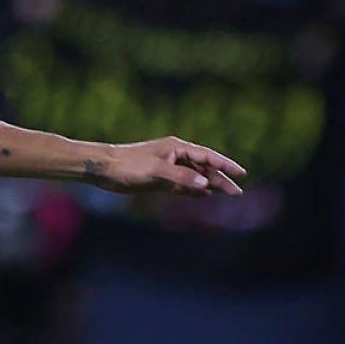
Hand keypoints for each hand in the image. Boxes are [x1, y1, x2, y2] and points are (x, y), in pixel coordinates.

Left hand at [83, 138, 246, 196]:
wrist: (102, 169)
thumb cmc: (128, 165)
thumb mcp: (157, 171)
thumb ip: (182, 177)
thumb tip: (206, 183)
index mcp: (177, 148)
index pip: (208, 156)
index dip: (225, 165)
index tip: (241, 173)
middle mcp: (175, 156)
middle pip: (203, 168)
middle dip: (220, 179)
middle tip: (237, 192)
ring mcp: (167, 168)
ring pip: (194, 177)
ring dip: (209, 185)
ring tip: (226, 194)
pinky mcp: (158, 179)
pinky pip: (182, 185)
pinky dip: (193, 190)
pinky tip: (203, 195)